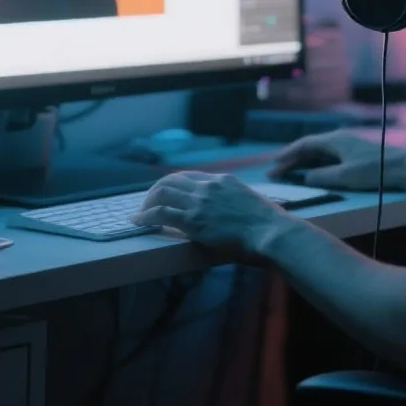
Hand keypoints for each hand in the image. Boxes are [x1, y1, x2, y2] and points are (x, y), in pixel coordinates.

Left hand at [131, 171, 286, 258]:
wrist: (269, 230)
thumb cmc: (268, 223)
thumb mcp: (252, 201)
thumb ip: (238, 200)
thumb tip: (237, 209)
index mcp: (223, 180)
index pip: (190, 175)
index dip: (174, 184)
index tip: (167, 193)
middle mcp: (208, 186)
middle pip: (172, 180)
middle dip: (156, 190)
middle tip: (149, 202)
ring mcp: (199, 202)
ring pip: (162, 193)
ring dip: (147, 202)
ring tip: (140, 212)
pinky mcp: (193, 220)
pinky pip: (161, 213)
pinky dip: (145, 215)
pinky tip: (137, 220)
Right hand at [268, 129, 386, 191]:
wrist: (402, 168)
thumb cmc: (373, 170)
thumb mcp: (344, 176)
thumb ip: (321, 176)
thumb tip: (304, 178)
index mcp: (334, 140)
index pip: (304, 144)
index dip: (287, 154)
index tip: (273, 164)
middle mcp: (338, 140)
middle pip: (309, 149)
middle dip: (291, 160)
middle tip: (276, 173)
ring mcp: (346, 147)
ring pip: (318, 154)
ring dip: (302, 164)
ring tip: (287, 175)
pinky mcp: (353, 155)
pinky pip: (327, 158)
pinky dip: (315, 166)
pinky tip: (310, 175)